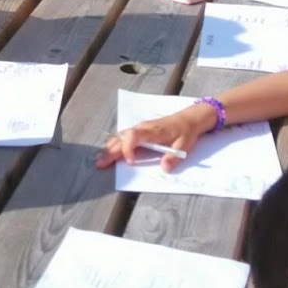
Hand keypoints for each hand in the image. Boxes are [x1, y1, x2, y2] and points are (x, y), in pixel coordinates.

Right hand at [95, 104, 214, 171]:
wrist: (188, 119)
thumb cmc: (185, 132)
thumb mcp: (184, 145)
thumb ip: (174, 157)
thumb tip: (164, 168)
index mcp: (152, 131)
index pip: (133, 136)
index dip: (128, 149)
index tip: (131, 162)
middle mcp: (142, 128)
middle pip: (122, 138)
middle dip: (110, 151)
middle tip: (99, 163)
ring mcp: (140, 128)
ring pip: (120, 137)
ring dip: (109, 148)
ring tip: (99, 159)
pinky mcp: (140, 131)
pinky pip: (123, 137)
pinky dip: (114, 144)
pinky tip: (108, 151)